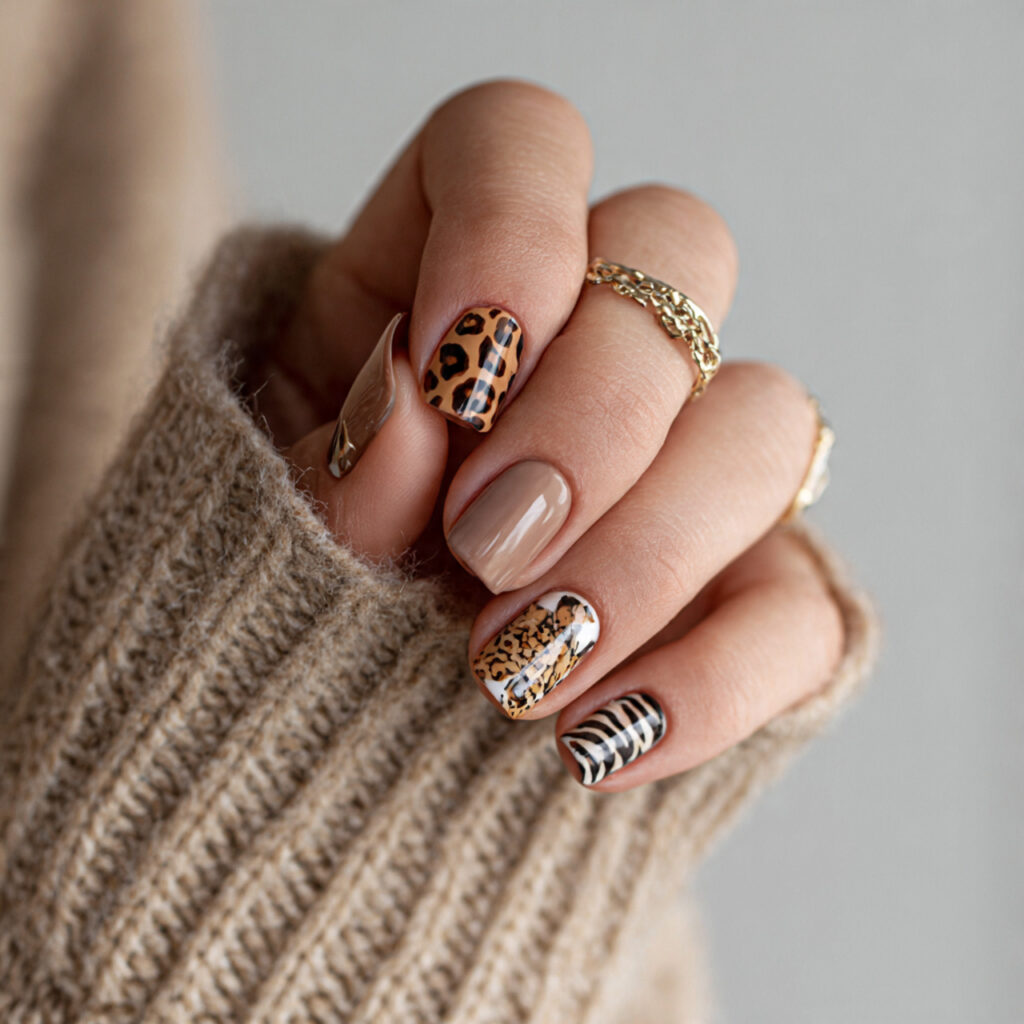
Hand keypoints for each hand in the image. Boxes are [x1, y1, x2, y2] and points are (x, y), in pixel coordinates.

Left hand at [262, 79, 844, 789]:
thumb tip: (410, 411)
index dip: (512, 222)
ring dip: (648, 552)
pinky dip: (711, 683)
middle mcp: (592, 346)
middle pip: (678, 257)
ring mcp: (684, 467)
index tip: (454, 362)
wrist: (328, 721)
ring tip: (516, 671)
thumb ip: (330, 464)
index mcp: (456, 277)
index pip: (523, 145)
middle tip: (487, 543)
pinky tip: (598, 743)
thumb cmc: (285, 582)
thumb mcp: (264, 515)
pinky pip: (800, 612)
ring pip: (766, 423)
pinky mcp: (738, 591)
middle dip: (595, 408)